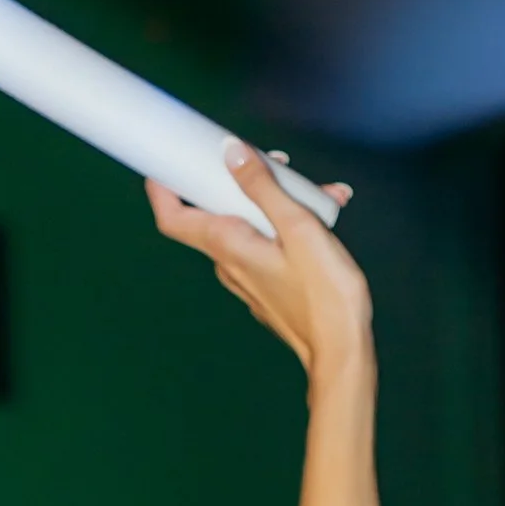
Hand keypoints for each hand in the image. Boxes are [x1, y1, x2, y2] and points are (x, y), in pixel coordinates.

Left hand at [148, 146, 370, 387]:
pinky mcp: (268, 287)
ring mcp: (248, 278)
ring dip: (278, 201)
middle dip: (241, 180)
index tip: (166, 161)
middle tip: (274, 161)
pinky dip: (288, 226)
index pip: (172, 217)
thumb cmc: (325, 295)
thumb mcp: (298, 227)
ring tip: (319, 195)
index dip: (162, 187)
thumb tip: (231, 152)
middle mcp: (230, 264)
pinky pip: (267, 245)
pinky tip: (323, 220)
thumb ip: (263, 187)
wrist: (343, 353)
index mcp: (227, 245)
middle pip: (215, 211)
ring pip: (248, 225)